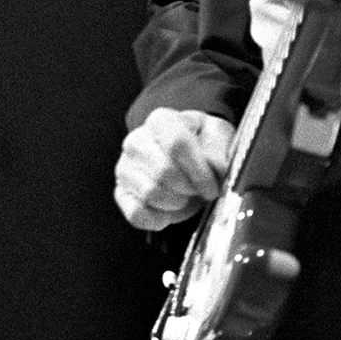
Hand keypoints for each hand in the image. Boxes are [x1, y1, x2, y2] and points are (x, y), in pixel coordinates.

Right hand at [114, 108, 235, 229]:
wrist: (186, 158)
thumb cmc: (202, 145)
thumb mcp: (218, 137)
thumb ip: (219, 150)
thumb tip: (214, 168)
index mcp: (161, 120)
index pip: (177, 144)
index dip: (199, 171)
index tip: (213, 186)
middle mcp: (136, 141)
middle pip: (163, 171)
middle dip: (189, 189)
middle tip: (199, 191)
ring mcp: (125, 168)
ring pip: (150, 193)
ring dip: (176, 203)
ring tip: (185, 196)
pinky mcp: (121, 193)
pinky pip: (136, 214)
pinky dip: (158, 219)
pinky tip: (170, 210)